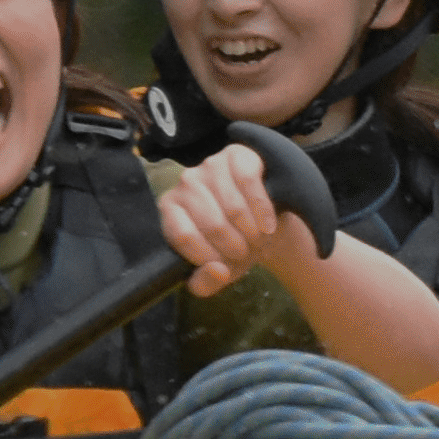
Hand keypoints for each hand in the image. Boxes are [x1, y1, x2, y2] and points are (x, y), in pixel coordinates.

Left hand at [152, 141, 318, 295]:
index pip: (183, 236)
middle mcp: (185, 183)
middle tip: (248, 254)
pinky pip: (249, 183)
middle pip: (212, 223)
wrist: (260, 220)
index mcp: (170, 210)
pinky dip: (263, 210)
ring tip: (258, 241)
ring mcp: (210, 165)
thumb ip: (206, 283)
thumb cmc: (232, 245)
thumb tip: (218, 271)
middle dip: (236, 248)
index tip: (225, 268)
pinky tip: (268, 225)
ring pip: (233, 206)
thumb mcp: (215, 272)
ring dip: (252, 232)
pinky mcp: (235, 155)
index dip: (208, 257)